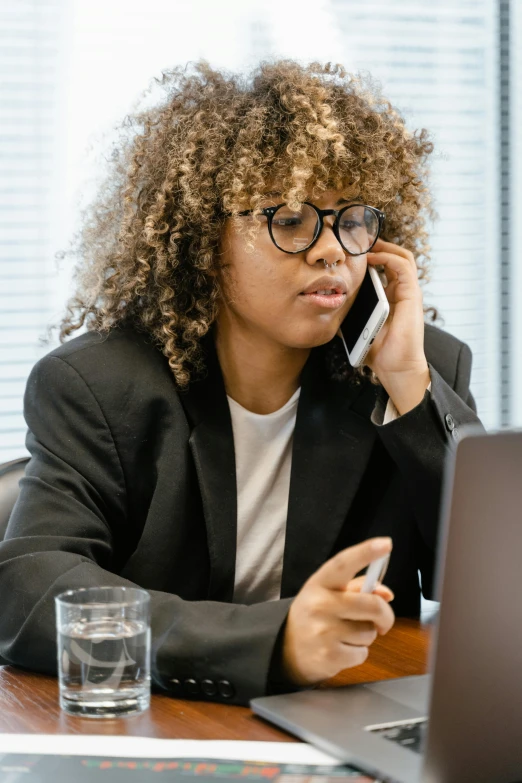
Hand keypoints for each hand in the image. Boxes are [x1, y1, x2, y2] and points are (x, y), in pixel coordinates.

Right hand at [281, 538, 394, 686]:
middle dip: (386, 615)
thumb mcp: (328, 594)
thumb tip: (386, 594)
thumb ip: (358, 588)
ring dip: (366, 635)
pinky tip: (341, 649)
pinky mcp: (329, 656)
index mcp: (319, 583)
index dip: (365, 553)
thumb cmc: (315, 615)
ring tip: (345, 634)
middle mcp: (319, 604)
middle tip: (383, 621)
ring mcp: (323, 631)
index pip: (343, 564)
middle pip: (371, 605)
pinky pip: (363, 653)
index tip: (386, 544)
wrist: (286, 649)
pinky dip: (358, 653)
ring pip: (369, 632)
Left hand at [365, 239, 429, 414]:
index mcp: (390, 297)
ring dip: (383, 247)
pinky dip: (388, 257)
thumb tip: (325, 305)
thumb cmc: (377, 351)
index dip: (369, 256)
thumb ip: (348, 313)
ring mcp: (409, 292)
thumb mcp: (357, 326)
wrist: (395, 368)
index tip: (349, 251)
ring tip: (364, 244)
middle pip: (394, 257)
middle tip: (356, 240)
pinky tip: (371, 258)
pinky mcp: (412, 295)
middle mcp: (401, 291)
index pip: (384, 267)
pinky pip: (403, 266)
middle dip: (376, 246)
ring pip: (402, 256)